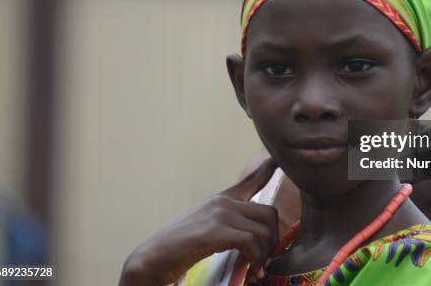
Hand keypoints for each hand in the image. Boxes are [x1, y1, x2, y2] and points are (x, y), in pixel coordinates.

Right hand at [119, 159, 279, 285]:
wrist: (152, 257)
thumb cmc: (179, 248)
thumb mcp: (206, 227)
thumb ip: (228, 223)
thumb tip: (250, 233)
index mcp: (221, 200)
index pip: (251, 180)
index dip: (268, 170)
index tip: (278, 160)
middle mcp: (223, 202)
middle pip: (269, 213)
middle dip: (273, 238)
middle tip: (266, 257)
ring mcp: (219, 214)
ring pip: (263, 230)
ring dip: (265, 254)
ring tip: (257, 267)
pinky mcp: (215, 231)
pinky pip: (251, 243)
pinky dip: (255, 260)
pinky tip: (252, 270)